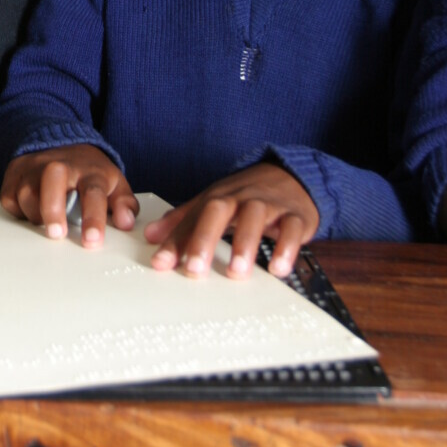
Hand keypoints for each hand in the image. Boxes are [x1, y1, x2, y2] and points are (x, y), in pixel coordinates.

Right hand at [0, 145, 137, 246]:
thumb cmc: (86, 170)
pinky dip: (20, 212)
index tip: (91, 240)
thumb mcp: (113, 182)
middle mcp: (60, 166)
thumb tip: (126, 222)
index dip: (93, 218)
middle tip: (57, 234)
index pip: (93, 193)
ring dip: (36, 215)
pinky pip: (11, 200)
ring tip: (49, 221)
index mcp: (89, 170)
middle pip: (53, 182)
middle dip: (53, 209)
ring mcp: (34, 169)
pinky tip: (33, 210)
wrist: (57, 142)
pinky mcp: (14, 175)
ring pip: (27, 195)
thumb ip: (124, 203)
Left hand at [143, 163, 318, 278]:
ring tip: (236, 272)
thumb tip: (150, 236)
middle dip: (204, 239)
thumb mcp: (213, 203)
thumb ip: (183, 220)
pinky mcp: (295, 215)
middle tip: (195, 270)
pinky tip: (278, 269)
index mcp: (217, 197)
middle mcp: (240, 198)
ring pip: (255, 217)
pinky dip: (286, 248)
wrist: (291, 174)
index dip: (175, 241)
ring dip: (244, 244)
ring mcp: (268, 204)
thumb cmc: (246, 195)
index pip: (191, 218)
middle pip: (219, 211)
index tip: (161, 264)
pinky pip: (292, 229)